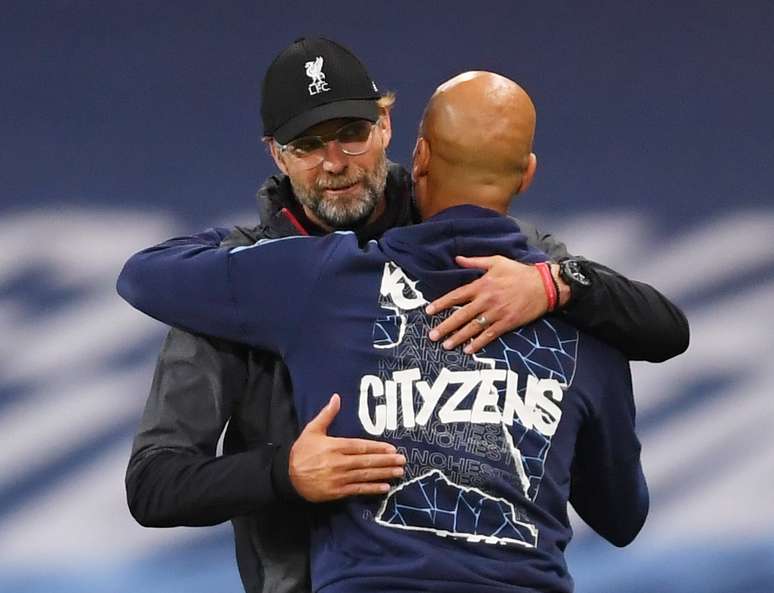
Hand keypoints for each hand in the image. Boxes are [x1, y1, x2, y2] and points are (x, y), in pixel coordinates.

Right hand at [288, 394, 405, 501]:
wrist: (287, 477)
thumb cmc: (301, 452)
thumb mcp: (312, 430)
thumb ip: (327, 414)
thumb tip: (336, 397)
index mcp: (334, 446)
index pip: (360, 446)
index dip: (377, 448)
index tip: (392, 448)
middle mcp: (338, 462)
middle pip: (366, 461)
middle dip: (386, 461)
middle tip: (402, 461)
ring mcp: (339, 478)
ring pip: (365, 475)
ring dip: (383, 474)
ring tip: (399, 472)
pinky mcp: (337, 492)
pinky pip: (358, 490)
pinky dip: (372, 488)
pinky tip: (385, 487)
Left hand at [426, 255, 553, 353]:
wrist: (544, 285)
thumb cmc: (519, 272)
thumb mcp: (497, 261)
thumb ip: (475, 262)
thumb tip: (457, 258)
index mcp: (482, 285)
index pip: (456, 296)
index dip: (441, 304)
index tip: (429, 311)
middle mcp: (487, 300)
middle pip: (461, 315)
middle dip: (445, 326)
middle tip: (432, 336)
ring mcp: (497, 313)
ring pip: (473, 328)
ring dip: (458, 338)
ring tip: (446, 345)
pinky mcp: (507, 323)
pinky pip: (489, 335)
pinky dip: (478, 343)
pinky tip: (468, 350)